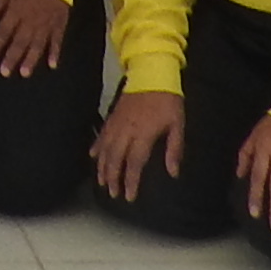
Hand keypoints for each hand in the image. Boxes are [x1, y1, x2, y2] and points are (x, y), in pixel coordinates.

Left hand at [0, 0, 77, 79]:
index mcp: (15, 11)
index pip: (3, 31)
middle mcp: (29, 21)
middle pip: (19, 42)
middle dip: (11, 58)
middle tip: (5, 73)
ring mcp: (46, 23)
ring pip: (37, 45)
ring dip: (30, 60)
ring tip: (24, 73)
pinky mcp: (59, 23)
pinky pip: (57, 40)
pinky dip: (55, 53)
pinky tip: (52, 65)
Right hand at [91, 86, 186, 202]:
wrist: (152, 72)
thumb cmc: (167, 100)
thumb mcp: (177, 124)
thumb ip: (174, 149)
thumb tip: (173, 172)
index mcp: (143, 134)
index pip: (134, 163)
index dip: (131, 181)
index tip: (129, 196)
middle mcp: (127, 130)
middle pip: (116, 158)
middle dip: (113, 177)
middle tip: (113, 193)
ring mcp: (117, 122)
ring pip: (105, 148)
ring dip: (102, 166)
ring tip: (102, 181)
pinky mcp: (112, 115)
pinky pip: (101, 134)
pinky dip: (96, 146)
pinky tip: (93, 156)